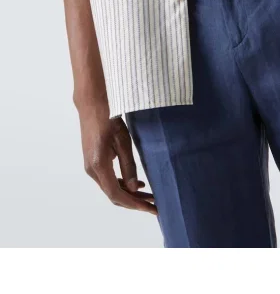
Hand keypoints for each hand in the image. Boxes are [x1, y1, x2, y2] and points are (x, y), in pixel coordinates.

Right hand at [76, 95, 156, 213]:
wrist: (92, 105)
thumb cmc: (109, 118)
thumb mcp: (123, 141)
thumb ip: (128, 166)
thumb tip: (134, 189)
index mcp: (99, 165)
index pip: (117, 194)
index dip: (134, 204)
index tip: (150, 208)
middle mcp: (92, 169)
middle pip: (114, 195)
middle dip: (135, 201)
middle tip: (154, 205)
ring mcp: (91, 166)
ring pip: (111, 188)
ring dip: (129, 193)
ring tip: (149, 195)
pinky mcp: (93, 161)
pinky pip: (108, 179)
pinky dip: (122, 184)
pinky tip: (136, 183)